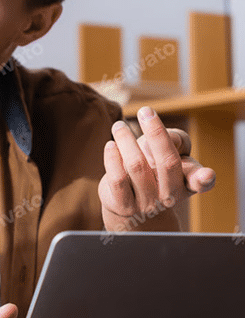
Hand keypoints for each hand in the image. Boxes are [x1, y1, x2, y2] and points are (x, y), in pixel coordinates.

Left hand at [99, 106, 215, 232]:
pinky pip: (117, 178)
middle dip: (156, 133)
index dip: (204, 179)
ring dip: (126, 140)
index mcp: (187, 183)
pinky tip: (111, 145)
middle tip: (145, 111)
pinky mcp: (123, 206)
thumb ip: (176, 141)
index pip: (200, 181)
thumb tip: (167, 136)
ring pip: (137, 166)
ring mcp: (146, 204)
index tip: (206, 174)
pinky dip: (113, 157)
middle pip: (167, 163)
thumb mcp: (171, 154)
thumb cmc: (154, 170)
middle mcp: (170, 196)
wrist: (129, 204)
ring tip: (119, 126)